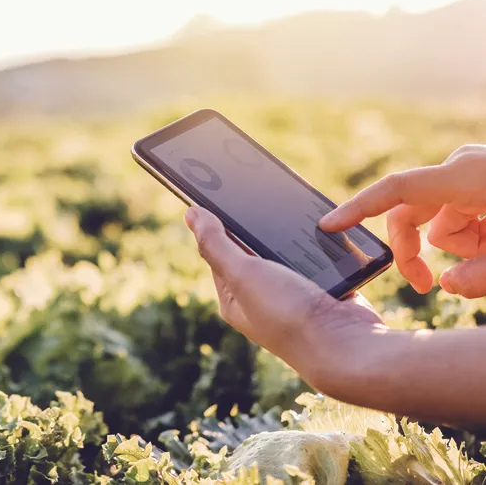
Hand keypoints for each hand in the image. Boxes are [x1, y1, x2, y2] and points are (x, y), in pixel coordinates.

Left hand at [184, 206, 383, 385]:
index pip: (219, 252)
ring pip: (287, 252)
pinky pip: (316, 259)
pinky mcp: (323, 290)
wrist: (347, 346)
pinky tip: (320, 227)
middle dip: (257, 226)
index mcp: (234, 298)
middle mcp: (261, 299)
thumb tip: (190, 215)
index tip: (222, 192)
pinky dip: (317, 245)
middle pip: (254, 250)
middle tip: (258, 193)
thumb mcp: (243, 273)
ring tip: (288, 207)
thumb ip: (216, 244)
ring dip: (290, 235)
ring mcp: (294, 295)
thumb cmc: (288, 314)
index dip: (219, 224)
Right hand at [320, 145, 485, 296]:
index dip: (357, 208)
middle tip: (425, 285)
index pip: (396, 189)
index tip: (328, 226)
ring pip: (436, 220)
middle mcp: (459, 169)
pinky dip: (470, 234)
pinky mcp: (474, 179)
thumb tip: (447, 285)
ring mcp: (466, 172)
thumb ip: (479, 275)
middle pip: (408, 214)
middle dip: (414, 250)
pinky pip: (454, 213)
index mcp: (464, 176)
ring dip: (461, 245)